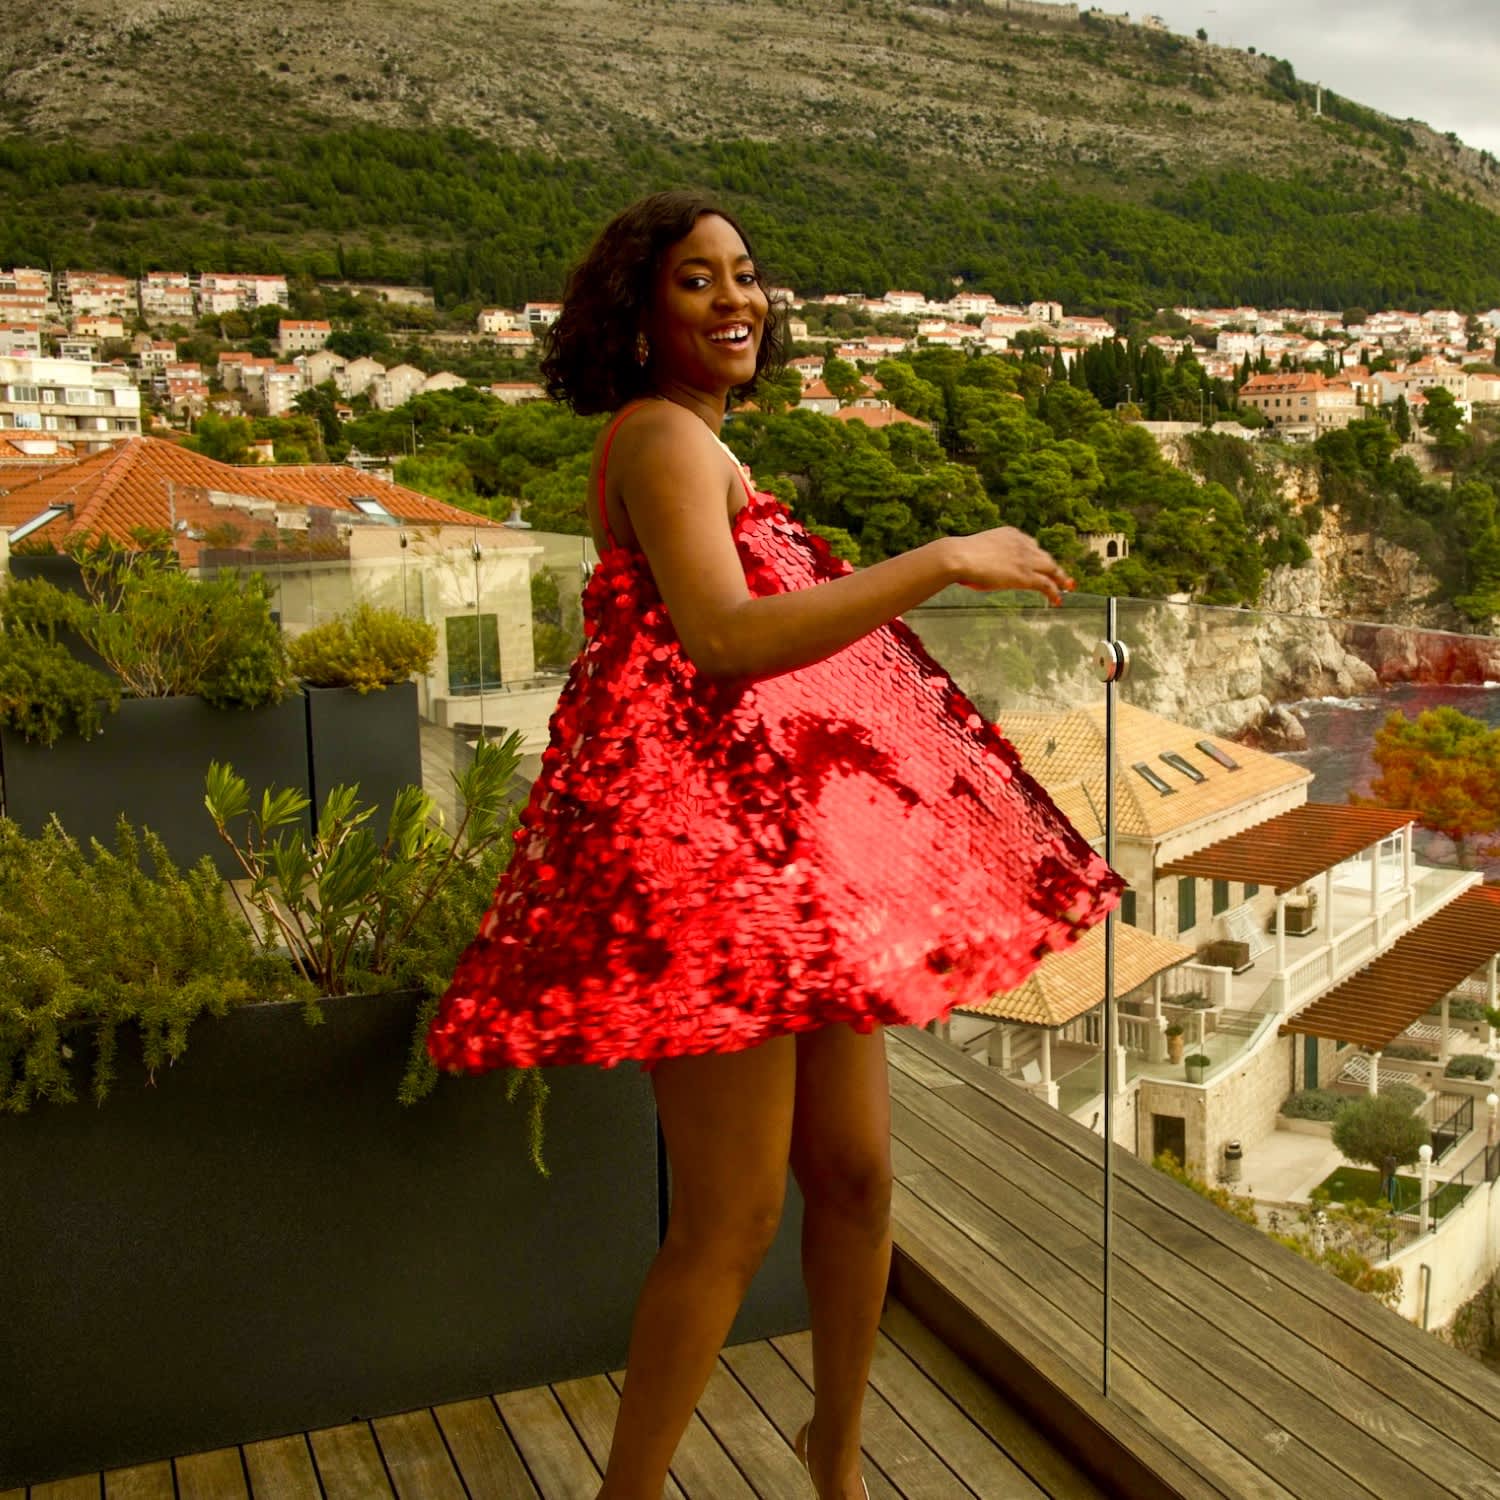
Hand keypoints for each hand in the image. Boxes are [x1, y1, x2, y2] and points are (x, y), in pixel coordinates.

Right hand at [946, 528, 1074, 605]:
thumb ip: (980, 559)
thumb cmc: (956, 556)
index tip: (1039, 562)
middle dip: (1053, 566)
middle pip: (1044, 555)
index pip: (1030, 544)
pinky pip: (1046, 584)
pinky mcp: (1025, 575)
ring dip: (1060, 578)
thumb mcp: (973, 552)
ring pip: (1051, 568)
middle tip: (1061, 575)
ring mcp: (1025, 559)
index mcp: (1010, 533)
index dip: (1036, 555)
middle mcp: (1022, 543)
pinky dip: (1055, 592)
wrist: (958, 556)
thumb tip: (968, 573)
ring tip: (1067, 586)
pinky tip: (1058, 599)